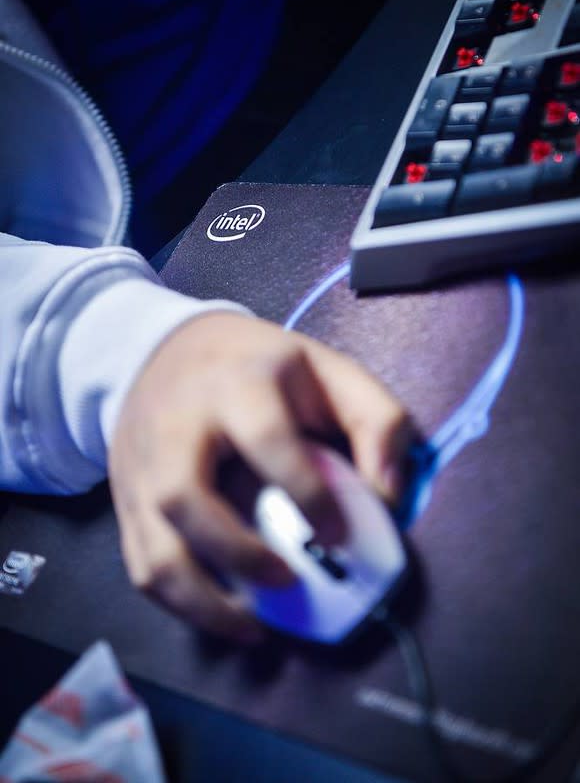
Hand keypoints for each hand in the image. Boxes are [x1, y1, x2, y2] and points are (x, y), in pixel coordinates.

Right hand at [108, 312, 413, 642]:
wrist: (167, 350)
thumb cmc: (260, 366)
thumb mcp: (329, 370)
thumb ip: (378, 422)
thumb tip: (389, 497)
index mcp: (238, 384)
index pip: (266, 440)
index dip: (307, 494)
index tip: (339, 535)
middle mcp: (178, 426)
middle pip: (184, 499)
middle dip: (240, 555)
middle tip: (290, 578)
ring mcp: (143, 467)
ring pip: (154, 549)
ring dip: (203, 602)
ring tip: (253, 623)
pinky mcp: (127, 499)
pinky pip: (142, 565)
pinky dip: (180, 603)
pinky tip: (222, 612)